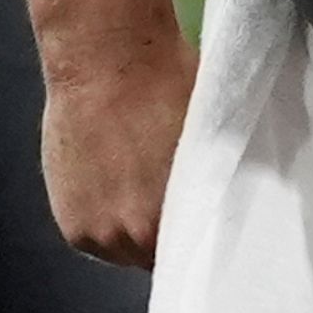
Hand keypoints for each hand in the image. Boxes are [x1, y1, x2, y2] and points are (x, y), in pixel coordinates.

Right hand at [27, 0, 199, 267]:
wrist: (105, 56)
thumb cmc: (170, 84)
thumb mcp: (212, 135)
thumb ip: (217, 181)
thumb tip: (241, 199)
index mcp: (174, 219)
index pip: (199, 254)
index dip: (205, 235)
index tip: (212, 221)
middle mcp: (130, 239)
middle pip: (160, 257)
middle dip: (170, 233)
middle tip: (178, 201)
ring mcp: (95, 236)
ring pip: (128, 252)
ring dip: (136, 232)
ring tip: (143, 192)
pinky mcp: (71, 225)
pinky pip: (99, 239)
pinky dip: (108, 221)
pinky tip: (119, 185)